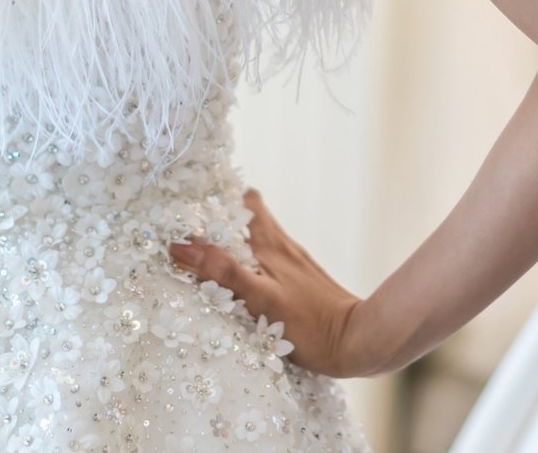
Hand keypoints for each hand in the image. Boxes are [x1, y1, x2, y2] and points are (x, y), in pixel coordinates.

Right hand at [168, 189, 391, 377]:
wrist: (356, 341)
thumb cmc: (309, 323)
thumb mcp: (261, 299)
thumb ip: (224, 272)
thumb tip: (181, 247)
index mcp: (271, 243)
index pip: (245, 201)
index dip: (220, 197)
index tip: (189, 205)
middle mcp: (282, 246)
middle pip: (250, 215)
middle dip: (222, 218)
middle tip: (192, 232)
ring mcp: (293, 263)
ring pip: (259, 239)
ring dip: (234, 242)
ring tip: (207, 258)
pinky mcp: (300, 282)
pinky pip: (268, 261)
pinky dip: (249, 264)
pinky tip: (240, 284)